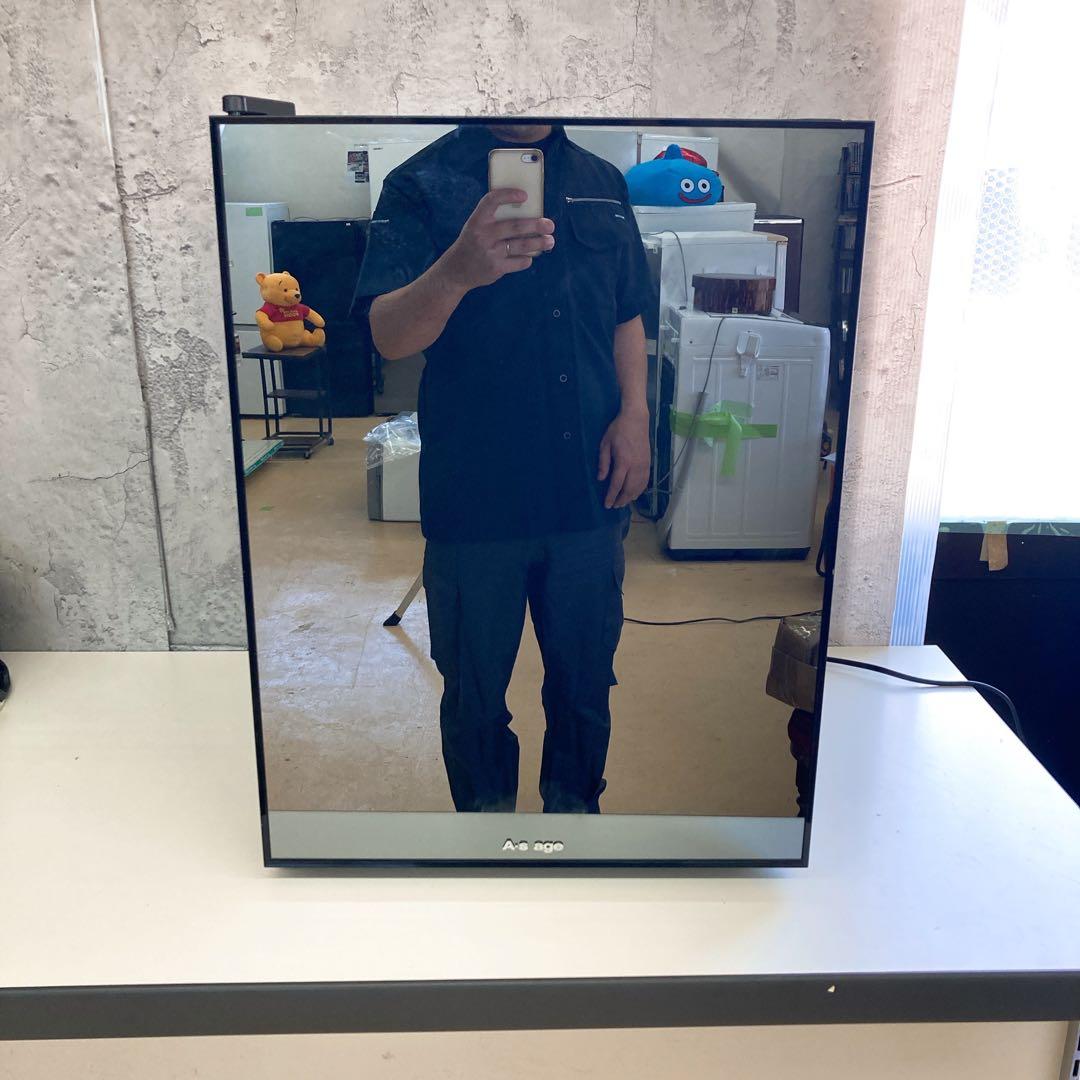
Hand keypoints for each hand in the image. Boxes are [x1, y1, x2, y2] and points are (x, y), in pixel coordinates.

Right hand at [439, 189, 554, 291]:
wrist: (456, 271)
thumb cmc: (472, 243)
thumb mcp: (476, 226)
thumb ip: (494, 219)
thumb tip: (527, 212)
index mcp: (477, 220)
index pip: (492, 201)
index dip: (508, 195)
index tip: (524, 195)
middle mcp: (483, 235)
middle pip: (515, 226)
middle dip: (536, 225)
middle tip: (550, 224)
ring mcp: (490, 253)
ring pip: (521, 245)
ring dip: (539, 243)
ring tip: (550, 241)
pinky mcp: (496, 269)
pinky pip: (518, 262)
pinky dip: (526, 259)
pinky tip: (530, 256)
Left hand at [598, 407, 649, 509]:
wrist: (636, 419)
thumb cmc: (618, 430)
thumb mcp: (605, 444)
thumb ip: (603, 462)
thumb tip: (601, 478)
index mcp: (623, 462)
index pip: (617, 484)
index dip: (611, 496)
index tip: (607, 505)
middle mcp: (635, 466)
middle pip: (629, 489)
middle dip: (622, 500)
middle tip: (615, 506)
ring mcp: (644, 465)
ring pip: (639, 487)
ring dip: (631, 497)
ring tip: (624, 503)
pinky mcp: (648, 463)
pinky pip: (645, 481)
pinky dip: (640, 489)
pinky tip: (635, 494)